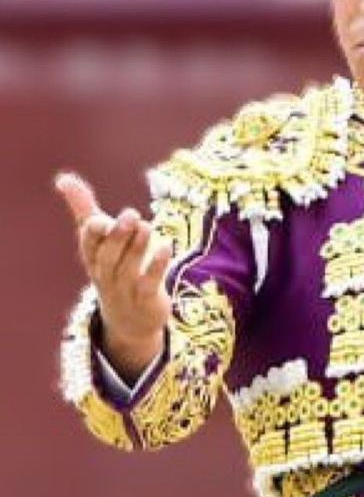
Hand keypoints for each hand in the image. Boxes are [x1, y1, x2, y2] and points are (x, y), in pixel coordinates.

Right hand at [55, 172, 171, 376]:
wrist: (128, 317)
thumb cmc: (112, 266)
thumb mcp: (98, 238)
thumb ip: (84, 209)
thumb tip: (63, 178)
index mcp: (93, 257)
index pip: (88, 246)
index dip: (92, 234)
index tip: (98, 219)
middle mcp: (106, 273)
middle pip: (108, 256)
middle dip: (118, 236)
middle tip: (131, 214)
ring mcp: (126, 288)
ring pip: (128, 269)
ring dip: (138, 247)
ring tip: (147, 225)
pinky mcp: (147, 298)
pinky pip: (150, 283)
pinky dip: (157, 266)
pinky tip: (167, 246)